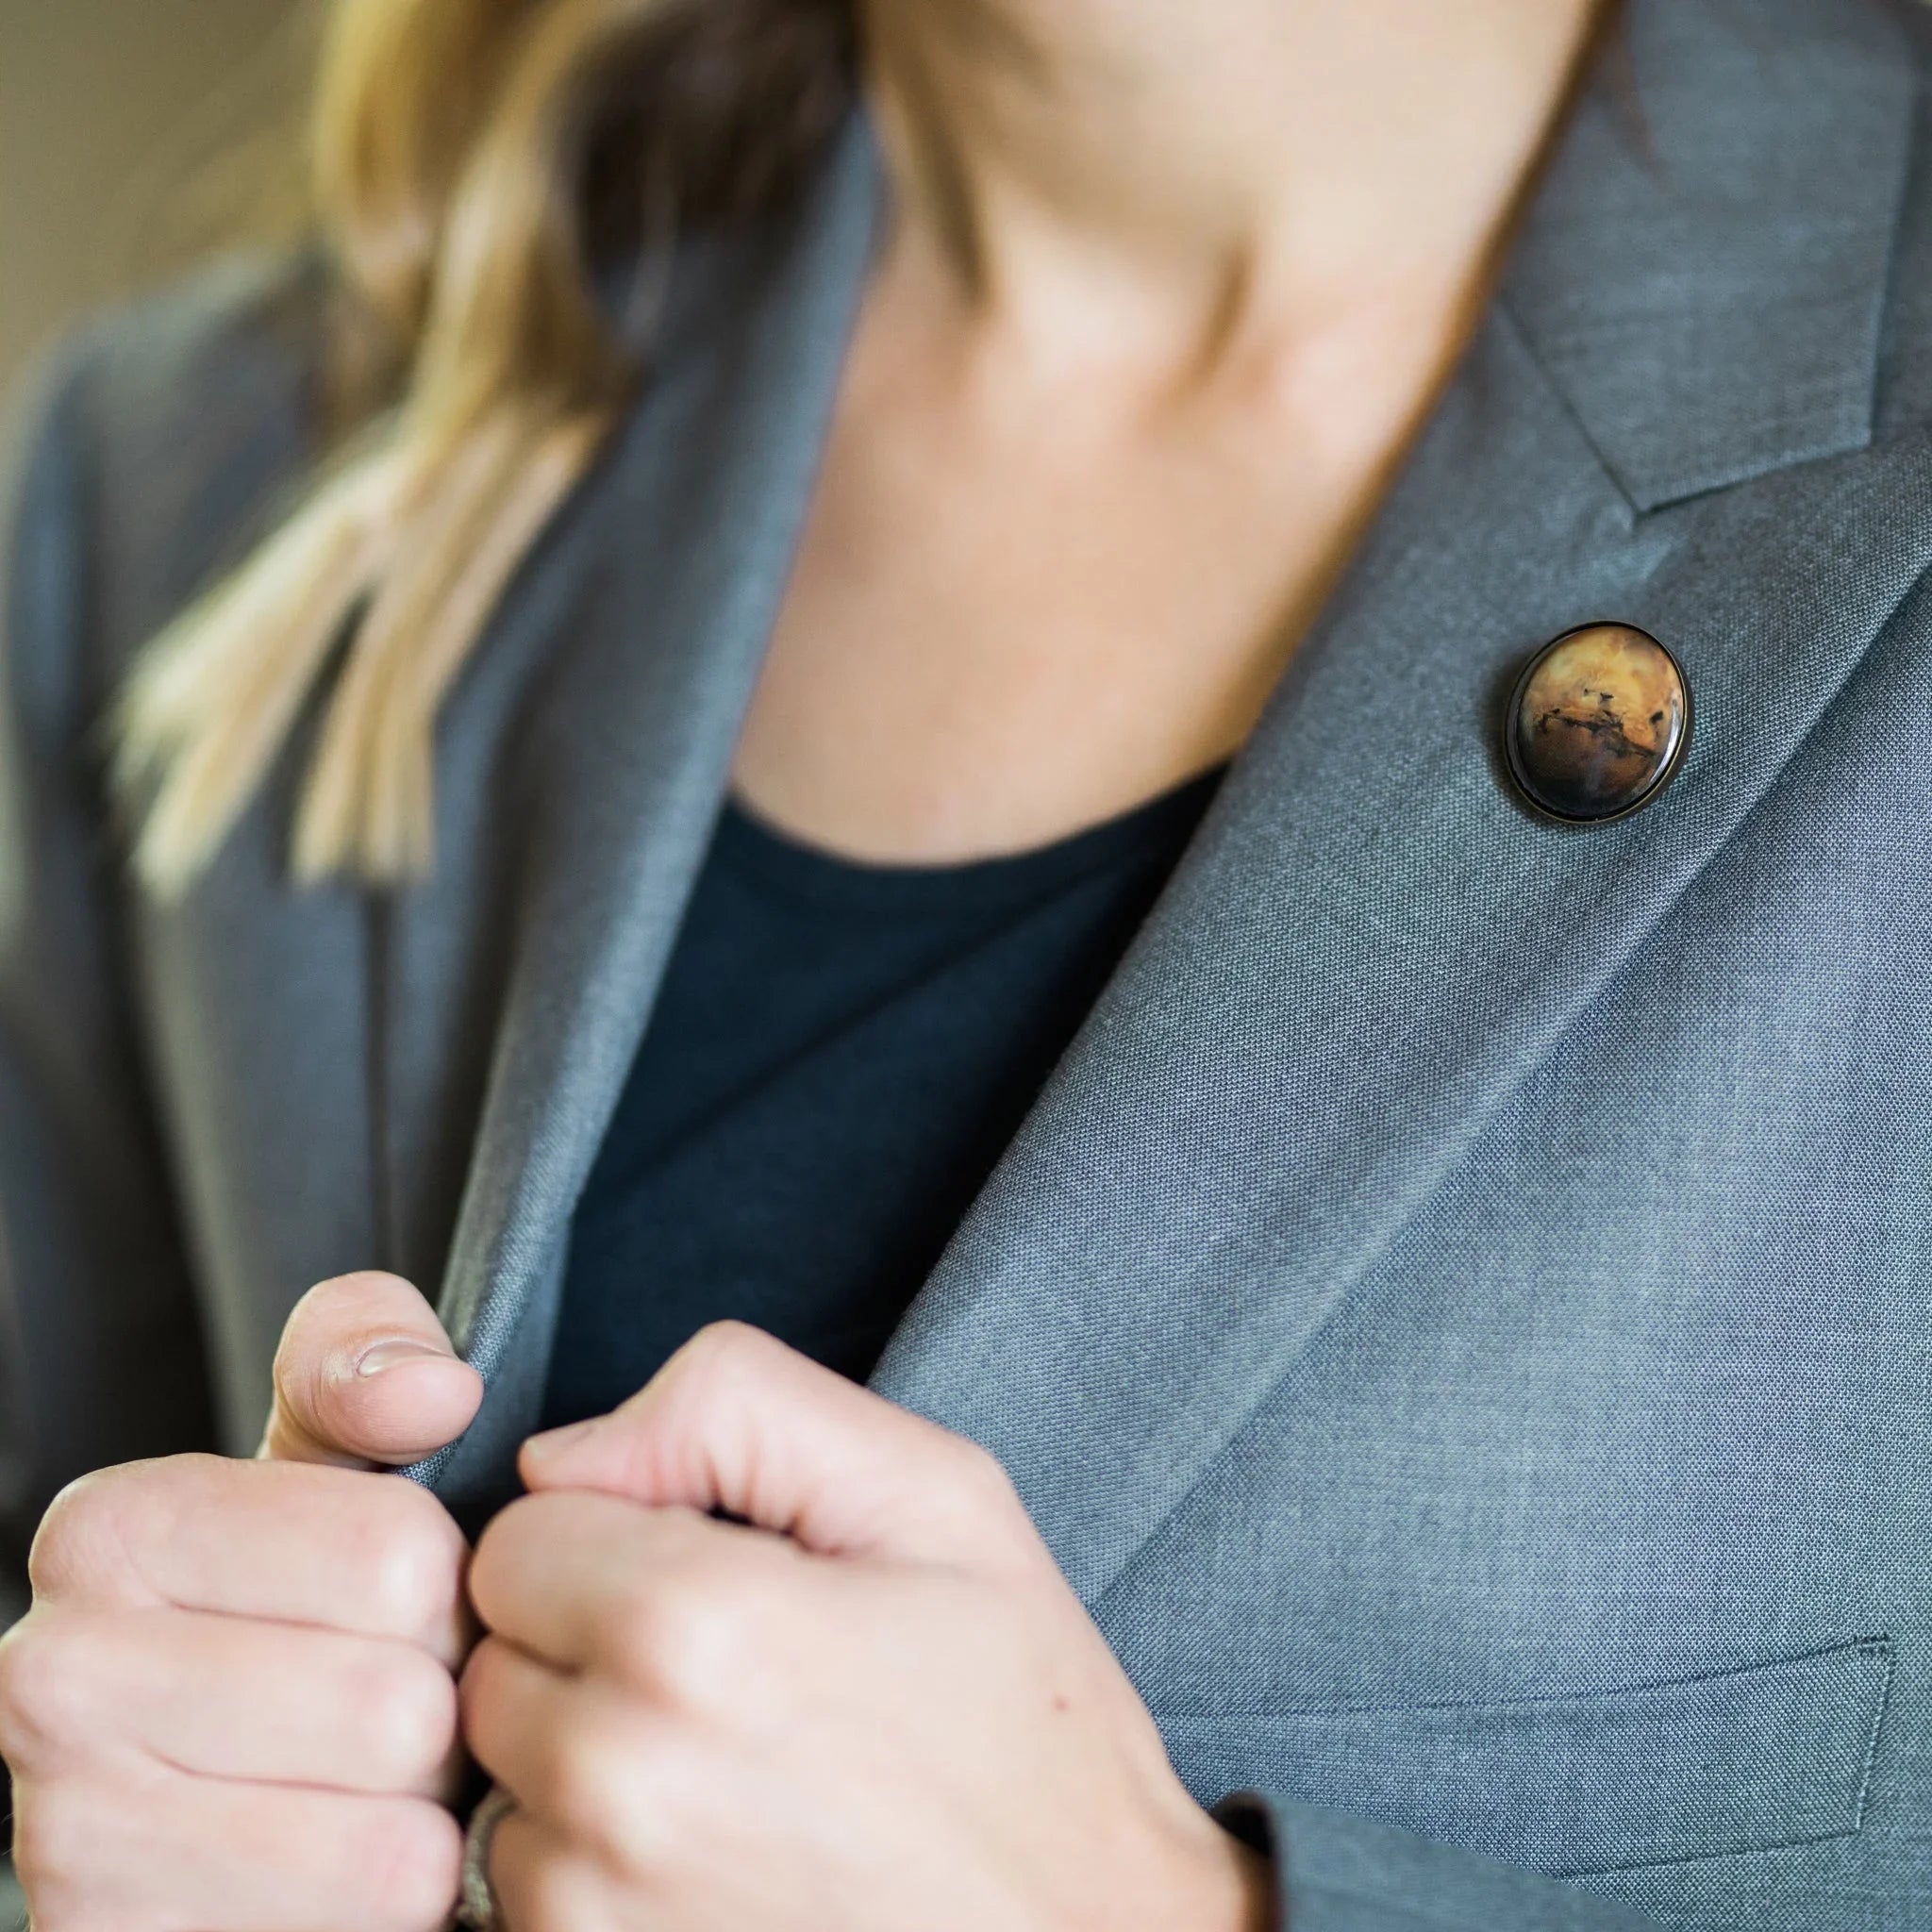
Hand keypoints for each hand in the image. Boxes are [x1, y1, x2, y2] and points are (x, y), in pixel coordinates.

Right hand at [0, 1269, 484, 1931]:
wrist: (242, 1789)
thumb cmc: (311, 1601)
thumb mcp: (337, 1453)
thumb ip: (372, 1359)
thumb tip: (429, 1390)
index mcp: (108, 1529)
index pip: (396, 1554)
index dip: (449, 1585)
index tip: (403, 1602)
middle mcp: (50, 1681)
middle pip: (396, 1706)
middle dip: (442, 1712)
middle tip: (402, 1710)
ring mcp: (66, 1840)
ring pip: (388, 1841)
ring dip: (427, 1822)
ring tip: (383, 1789)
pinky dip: (391, 1915)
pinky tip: (349, 1870)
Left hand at [462, 1321, 1271, 1931]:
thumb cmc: (1020, 1721)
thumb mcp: (934, 1495)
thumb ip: (738, 1405)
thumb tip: (568, 1454)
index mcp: (694, 1626)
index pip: (518, 1535)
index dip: (612, 1536)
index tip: (707, 1572)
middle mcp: (617, 1777)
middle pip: (493, 1656)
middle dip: (586, 1642)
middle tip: (733, 1672)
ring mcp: (596, 1908)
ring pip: (502, 1776)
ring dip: (585, 1760)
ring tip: (734, 1769)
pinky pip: (523, 1889)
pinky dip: (596, 1862)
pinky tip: (717, 1850)